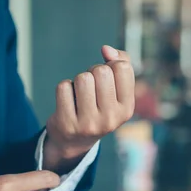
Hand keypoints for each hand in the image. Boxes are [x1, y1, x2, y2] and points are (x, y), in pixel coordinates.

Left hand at [44, 45, 134, 170]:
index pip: (122, 68)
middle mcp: (110, 119)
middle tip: (90, 87)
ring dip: (78, 80)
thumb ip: (120, 62)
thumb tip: (106, 49)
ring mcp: (88, 124)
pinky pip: (63, 87)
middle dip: (92, 72)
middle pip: (101, 71)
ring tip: (79, 94)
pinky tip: (67, 101)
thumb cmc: (98, 107)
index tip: (106, 78)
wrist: (74, 141)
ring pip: (82, 78)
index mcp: (127, 109)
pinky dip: (64, 88)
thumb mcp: (116, 90)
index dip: (110, 65)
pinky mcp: (66, 123)